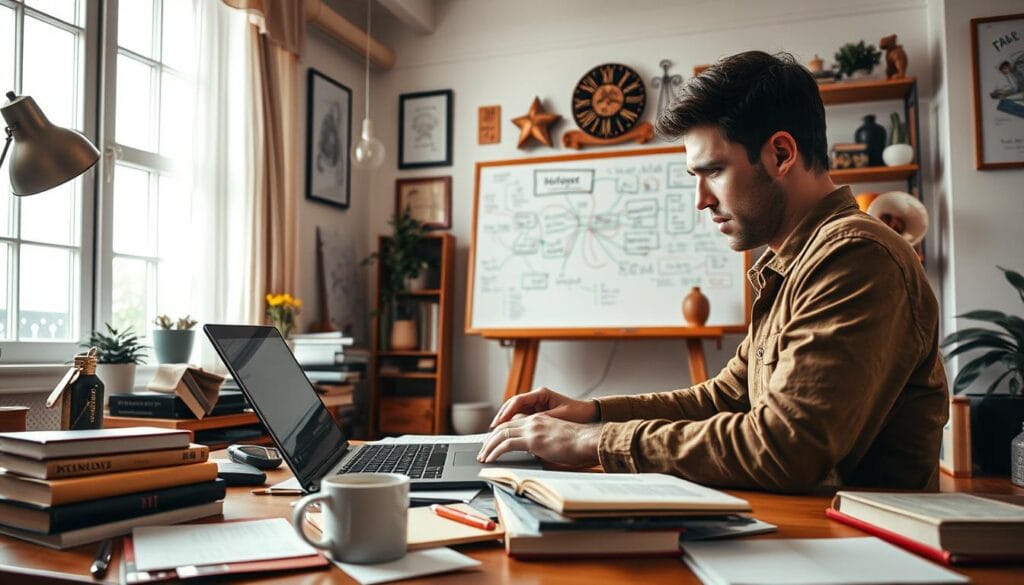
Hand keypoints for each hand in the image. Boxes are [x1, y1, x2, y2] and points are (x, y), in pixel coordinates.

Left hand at [477, 413, 601, 466]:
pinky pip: (507, 444)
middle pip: (503, 427)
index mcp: (539, 420)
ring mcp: (532, 429)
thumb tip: (534, 454)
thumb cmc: (578, 444)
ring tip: (482, 457)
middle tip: (483, 450)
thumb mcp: (556, 440)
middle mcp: (533, 421)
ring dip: (489, 446)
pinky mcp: (533, 439)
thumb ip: (542, 443)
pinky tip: (490, 459)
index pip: (513, 424)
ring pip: (501, 434)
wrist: (587, 441)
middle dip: (490, 440)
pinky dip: (495, 451)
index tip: (493, 442)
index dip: (500, 433)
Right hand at [490, 386, 598, 427]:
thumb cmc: (578, 414)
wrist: (591, 414)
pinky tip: (508, 435)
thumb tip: (524, 428)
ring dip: (506, 422)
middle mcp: (537, 398)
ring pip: (515, 412)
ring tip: (496, 434)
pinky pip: (522, 418)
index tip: (498, 424)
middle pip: (512, 406)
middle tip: (492, 430)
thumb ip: (541, 421)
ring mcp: (537, 405)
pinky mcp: (539, 413)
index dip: (506, 413)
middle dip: (501, 418)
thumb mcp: (559, 417)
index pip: (517, 401)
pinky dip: (514, 425)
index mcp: (541, 394)